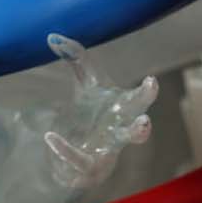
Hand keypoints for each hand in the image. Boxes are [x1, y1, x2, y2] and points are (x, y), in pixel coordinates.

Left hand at [42, 36, 156, 186]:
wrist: (76, 155)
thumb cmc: (92, 115)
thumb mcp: (86, 87)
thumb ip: (76, 60)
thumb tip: (53, 35)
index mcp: (122, 111)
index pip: (138, 101)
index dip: (146, 92)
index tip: (151, 82)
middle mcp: (119, 133)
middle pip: (136, 131)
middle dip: (141, 127)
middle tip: (143, 122)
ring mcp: (108, 153)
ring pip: (113, 154)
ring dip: (111, 151)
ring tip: (123, 139)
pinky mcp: (89, 168)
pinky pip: (78, 160)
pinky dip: (64, 149)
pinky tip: (50, 137)